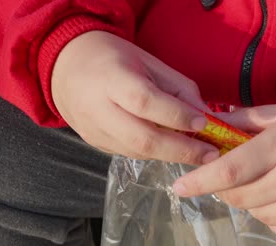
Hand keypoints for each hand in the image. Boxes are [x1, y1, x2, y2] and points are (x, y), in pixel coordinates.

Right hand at [52, 31, 218, 163]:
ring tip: (198, 154)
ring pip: (138, 151)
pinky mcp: (95, 143)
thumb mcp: (148, 62)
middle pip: (142, 138)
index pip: (145, 101)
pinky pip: (130, 153)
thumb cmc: (114, 59)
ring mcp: (93, 130)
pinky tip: (173, 150)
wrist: (66, 67)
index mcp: (111, 77)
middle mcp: (97, 108)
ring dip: (172, 155)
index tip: (204, 123)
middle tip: (210, 154)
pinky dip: (156, 154)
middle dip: (181, 150)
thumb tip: (204, 115)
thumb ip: (178, 87)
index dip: (176, 115)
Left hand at [173, 96, 275, 241]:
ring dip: (253, 202)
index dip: (200, 180)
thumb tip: (215, 125)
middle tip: (234, 175)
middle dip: (228, 188)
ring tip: (269, 182)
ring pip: (260, 216)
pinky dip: (275, 217)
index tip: (179, 187)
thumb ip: (250, 120)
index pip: (232, 170)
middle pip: (241, 197)